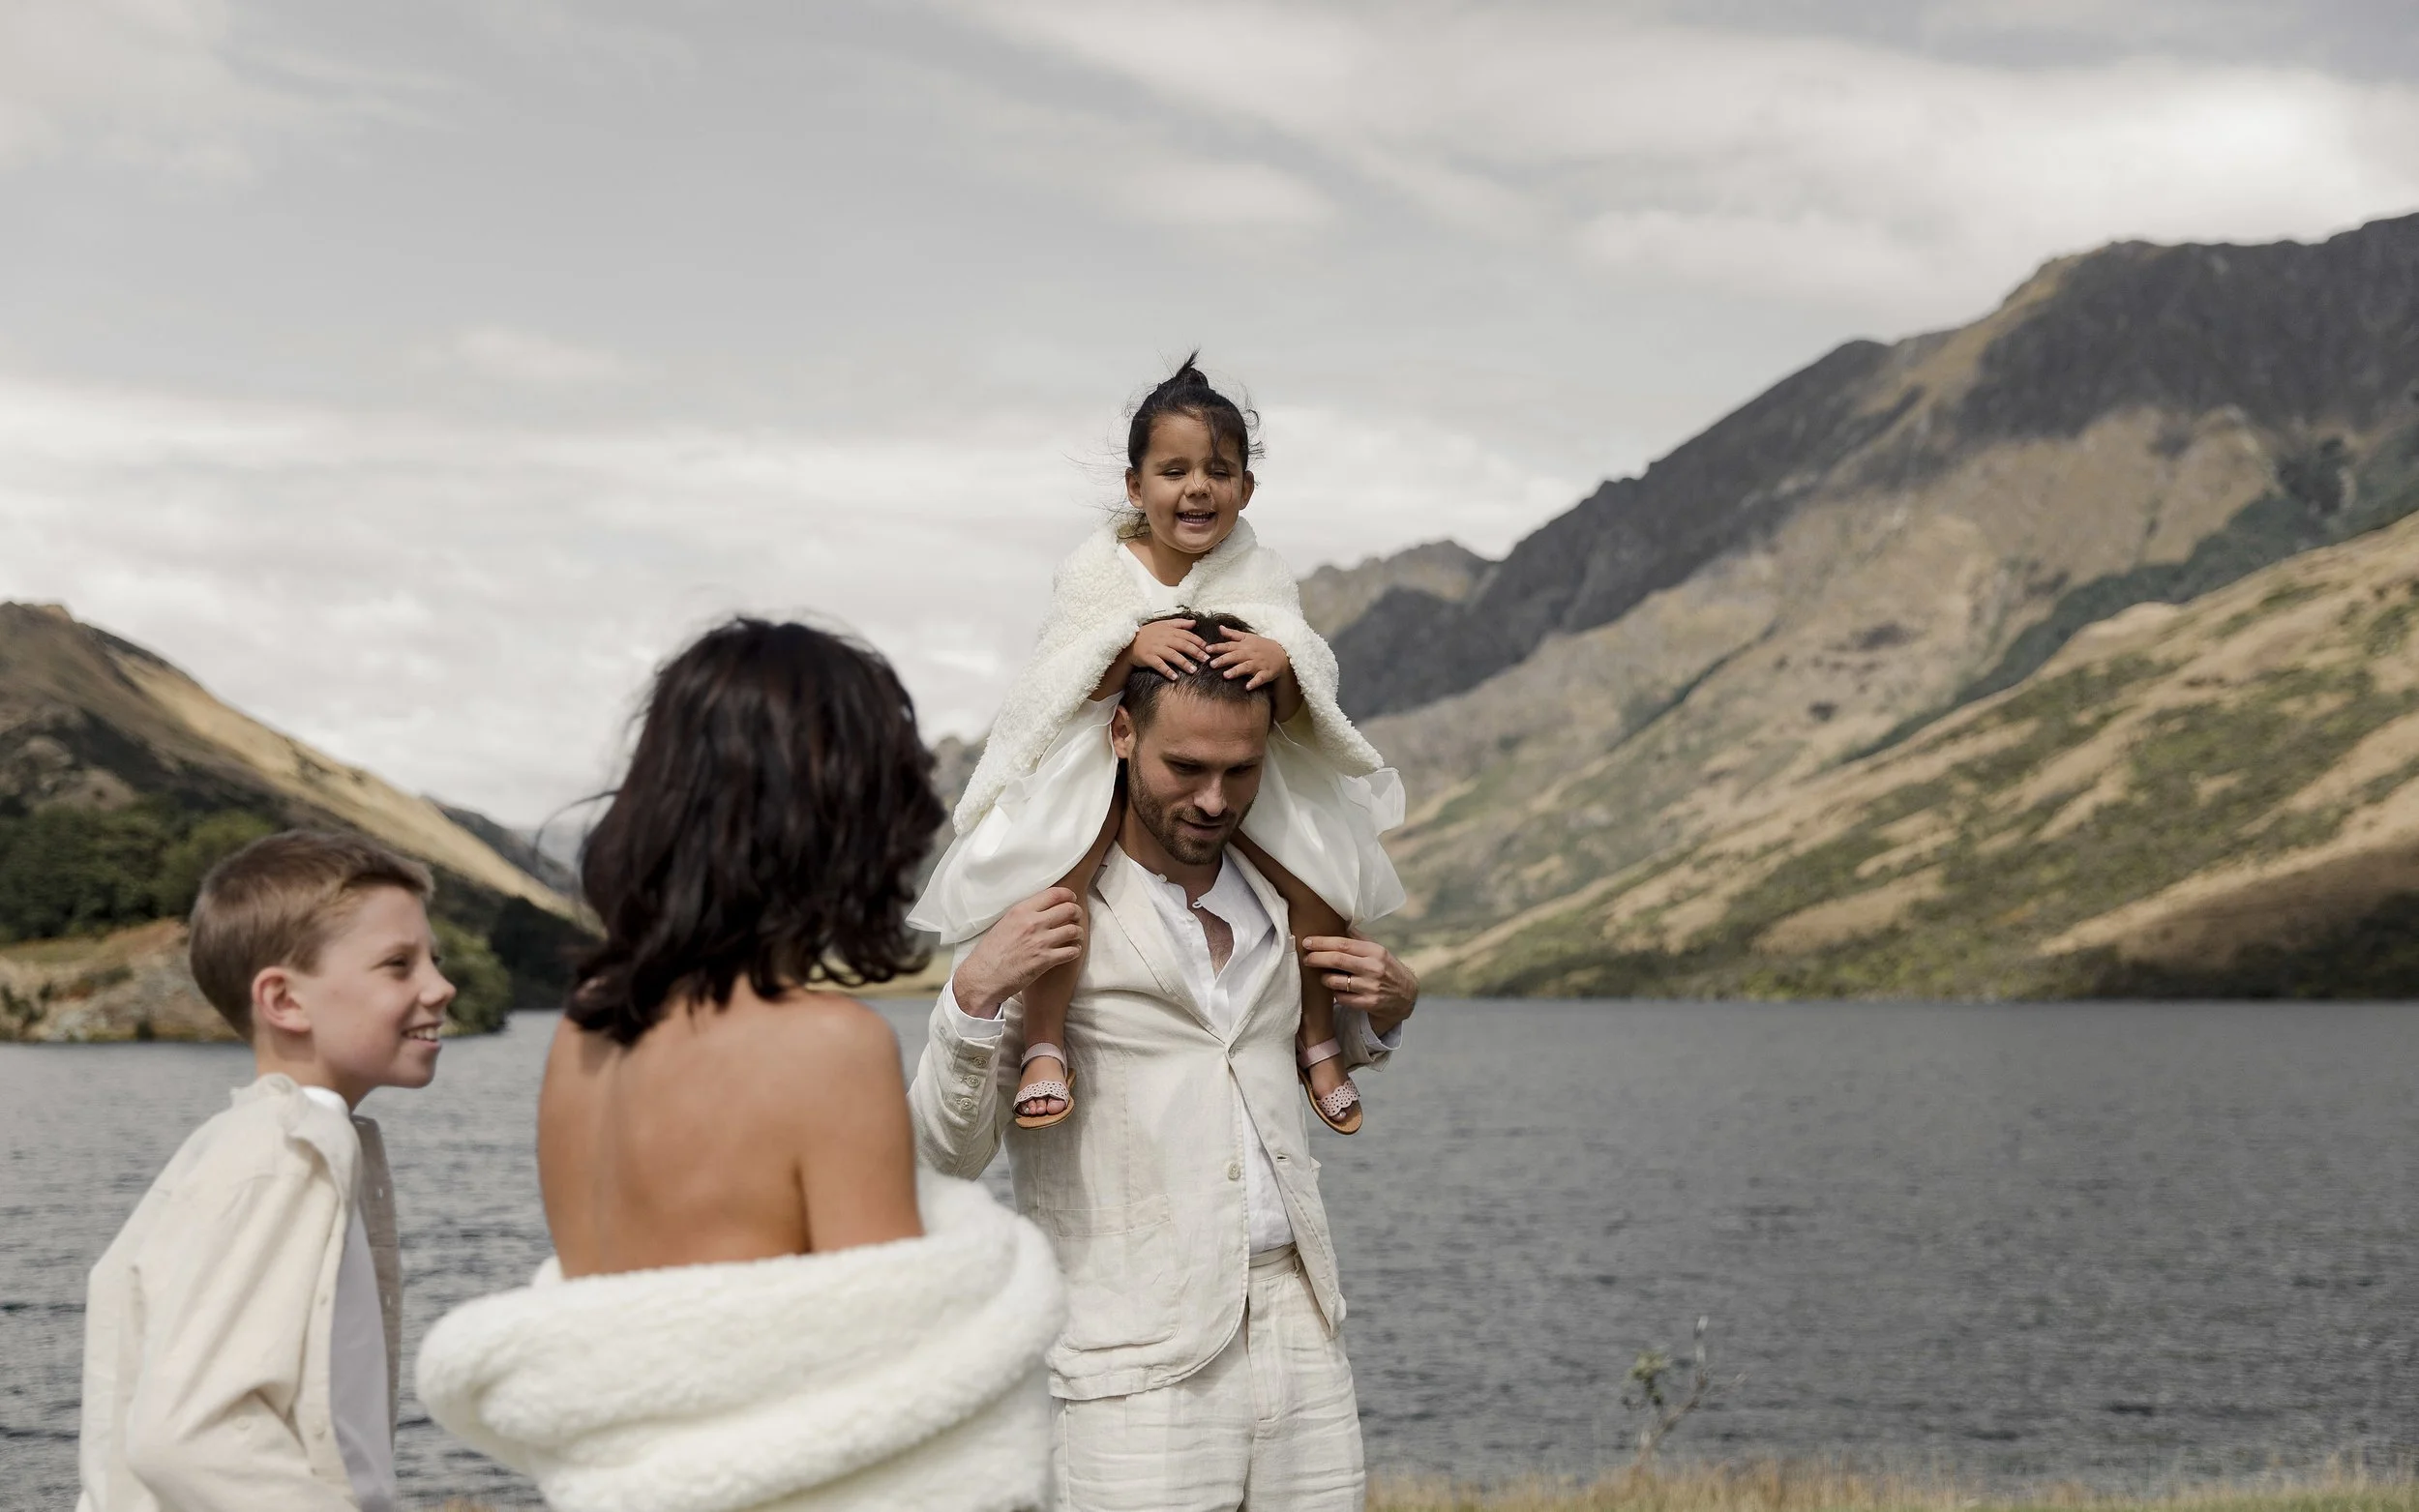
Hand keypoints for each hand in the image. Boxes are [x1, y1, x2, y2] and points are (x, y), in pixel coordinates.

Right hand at [954, 888, 1085, 1017]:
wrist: (984, 976)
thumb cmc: (991, 951)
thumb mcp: (1004, 923)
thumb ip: (1023, 914)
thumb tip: (1041, 908)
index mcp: (1021, 911)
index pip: (1054, 894)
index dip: (1068, 895)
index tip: (1071, 898)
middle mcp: (1033, 923)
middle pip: (1068, 909)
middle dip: (1077, 912)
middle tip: (1076, 917)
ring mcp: (1041, 942)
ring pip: (1073, 930)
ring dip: (1078, 932)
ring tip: (1076, 935)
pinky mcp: (1045, 960)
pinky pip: (1071, 951)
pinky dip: (1075, 950)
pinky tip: (1072, 951)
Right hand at [1128, 618, 1209, 678]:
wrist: (1129, 642)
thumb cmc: (1148, 634)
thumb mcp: (1163, 624)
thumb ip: (1179, 623)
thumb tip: (1194, 622)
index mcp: (1168, 630)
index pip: (1186, 635)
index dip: (1197, 641)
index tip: (1207, 648)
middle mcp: (1163, 639)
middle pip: (1182, 645)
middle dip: (1195, 652)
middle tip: (1206, 660)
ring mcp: (1155, 648)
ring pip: (1172, 655)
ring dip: (1183, 663)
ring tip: (1193, 670)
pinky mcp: (1148, 657)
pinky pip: (1158, 664)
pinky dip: (1166, 671)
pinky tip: (1174, 677)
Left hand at [1208, 631, 1290, 689]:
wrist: (1282, 654)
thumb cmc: (1262, 646)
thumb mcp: (1249, 637)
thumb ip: (1233, 634)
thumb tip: (1219, 627)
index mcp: (1244, 646)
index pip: (1229, 645)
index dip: (1217, 647)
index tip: (1206, 649)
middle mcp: (1250, 654)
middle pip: (1235, 656)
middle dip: (1224, 660)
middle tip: (1211, 664)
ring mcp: (1259, 664)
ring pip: (1246, 667)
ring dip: (1236, 671)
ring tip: (1226, 675)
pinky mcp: (1266, 673)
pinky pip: (1260, 678)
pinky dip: (1254, 682)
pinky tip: (1247, 687)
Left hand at [1299, 934, 1417, 1035]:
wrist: (1405, 996)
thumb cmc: (1387, 969)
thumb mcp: (1378, 951)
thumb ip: (1359, 938)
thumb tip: (1339, 923)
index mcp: (1375, 951)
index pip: (1343, 944)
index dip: (1322, 943)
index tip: (1307, 941)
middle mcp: (1374, 968)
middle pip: (1337, 960)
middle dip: (1316, 958)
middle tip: (1306, 958)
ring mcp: (1371, 987)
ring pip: (1335, 981)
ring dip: (1324, 978)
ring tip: (1324, 976)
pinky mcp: (1368, 1004)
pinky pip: (1341, 998)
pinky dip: (1335, 994)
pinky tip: (1338, 990)